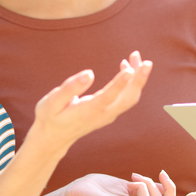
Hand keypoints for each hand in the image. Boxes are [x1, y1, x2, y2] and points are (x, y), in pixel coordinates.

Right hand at [31, 51, 151, 153]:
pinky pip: (126, 98)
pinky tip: (126, 67)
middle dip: (139, 79)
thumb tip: (89, 73)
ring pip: (130, 98)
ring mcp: (108, 115)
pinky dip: (131, 82)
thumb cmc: (50, 117)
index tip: (129, 69)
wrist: (53, 138)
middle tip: (145, 61)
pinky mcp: (110, 113)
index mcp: (88, 111)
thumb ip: (70, 88)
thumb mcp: (52, 102)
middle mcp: (103, 115)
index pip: (108, 97)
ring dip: (137, 78)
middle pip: (128, 98)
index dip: (119, 84)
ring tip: (135, 57)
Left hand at [61, 171, 195, 195]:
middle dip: (172, 189)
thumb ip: (145, 187)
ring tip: (136, 176)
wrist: (75, 194)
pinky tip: (132, 180)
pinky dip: (145, 185)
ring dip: (153, 184)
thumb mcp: (128, 186)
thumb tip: (163, 186)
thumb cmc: (98, 188)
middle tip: (161, 173)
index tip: (192, 193)